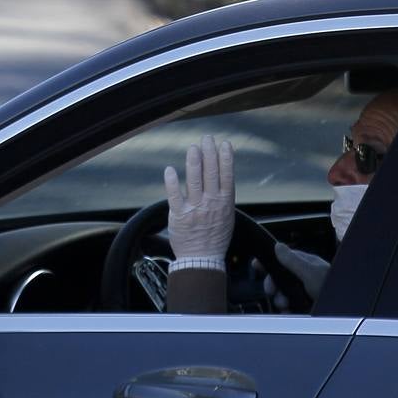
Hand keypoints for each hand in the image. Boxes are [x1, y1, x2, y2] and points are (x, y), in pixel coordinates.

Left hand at [165, 135, 234, 261]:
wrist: (202, 258)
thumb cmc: (215, 238)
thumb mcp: (227, 217)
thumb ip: (223, 198)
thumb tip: (222, 180)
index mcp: (225, 203)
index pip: (227, 176)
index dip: (226, 159)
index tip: (224, 144)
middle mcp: (211, 203)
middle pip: (211, 173)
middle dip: (209, 153)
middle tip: (207, 138)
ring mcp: (195, 208)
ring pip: (194, 180)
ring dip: (194, 162)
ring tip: (193, 148)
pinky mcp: (179, 214)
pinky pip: (174, 195)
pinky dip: (172, 182)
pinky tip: (170, 169)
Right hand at [262, 243, 329, 309]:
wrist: (344, 312)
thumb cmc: (333, 288)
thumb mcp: (309, 272)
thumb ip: (292, 259)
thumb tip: (277, 246)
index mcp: (307, 265)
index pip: (282, 259)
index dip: (269, 262)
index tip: (256, 266)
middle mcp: (306, 278)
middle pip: (280, 279)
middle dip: (274, 286)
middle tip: (273, 292)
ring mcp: (306, 293)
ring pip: (283, 294)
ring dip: (280, 300)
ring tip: (285, 305)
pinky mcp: (306, 307)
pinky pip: (290, 307)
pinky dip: (287, 310)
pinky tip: (289, 312)